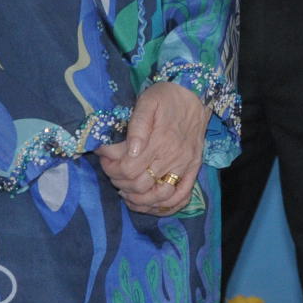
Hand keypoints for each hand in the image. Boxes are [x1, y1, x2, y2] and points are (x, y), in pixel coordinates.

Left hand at [96, 82, 206, 215]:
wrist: (197, 94)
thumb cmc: (167, 97)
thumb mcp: (148, 101)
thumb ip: (137, 125)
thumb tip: (130, 151)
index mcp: (160, 141)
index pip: (128, 168)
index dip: (111, 168)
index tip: (104, 158)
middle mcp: (173, 157)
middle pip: (139, 185)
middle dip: (119, 182)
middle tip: (113, 172)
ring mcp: (184, 166)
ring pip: (158, 196)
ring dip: (138, 199)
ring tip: (126, 190)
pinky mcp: (192, 170)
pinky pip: (181, 197)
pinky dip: (164, 207)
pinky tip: (149, 205)